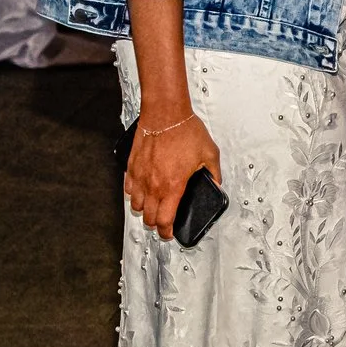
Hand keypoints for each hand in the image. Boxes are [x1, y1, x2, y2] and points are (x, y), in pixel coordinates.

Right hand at [124, 109, 221, 239]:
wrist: (165, 113)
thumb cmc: (185, 130)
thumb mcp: (210, 153)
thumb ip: (214, 172)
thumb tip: (216, 183)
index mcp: (173, 187)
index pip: (165, 221)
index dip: (167, 232)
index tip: (169, 233)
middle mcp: (154, 186)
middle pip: (149, 218)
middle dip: (156, 224)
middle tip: (163, 221)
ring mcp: (140, 177)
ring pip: (136, 206)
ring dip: (145, 210)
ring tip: (153, 206)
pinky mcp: (132, 167)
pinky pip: (129, 189)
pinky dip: (135, 194)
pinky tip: (143, 189)